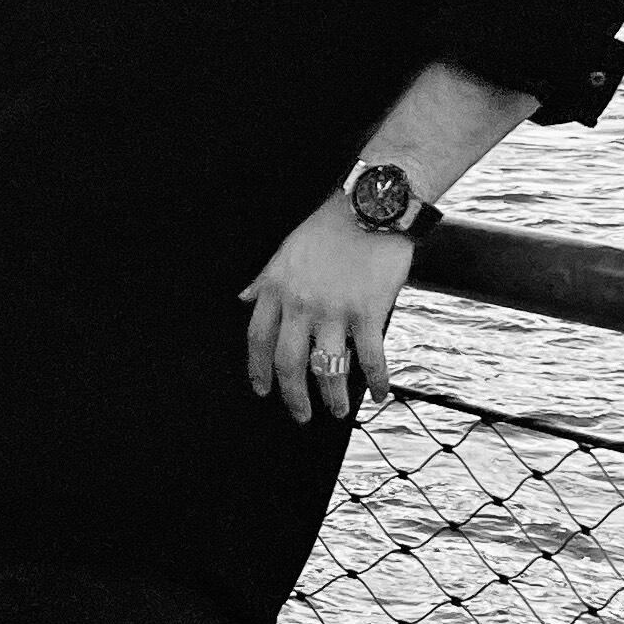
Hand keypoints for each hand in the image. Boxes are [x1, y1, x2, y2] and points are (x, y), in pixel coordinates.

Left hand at [240, 202, 412, 424]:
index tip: (263, 390)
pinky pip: (370, 357)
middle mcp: (301, 304)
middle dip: (293, 396)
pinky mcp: (367, 312)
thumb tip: (244, 299)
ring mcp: (334, 310)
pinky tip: (379, 393)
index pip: (258, 340)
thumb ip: (264, 280)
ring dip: (333, 397)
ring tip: (337, 412)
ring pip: (328, 368)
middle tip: (300, 415)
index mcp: (277, 289)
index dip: (258, 370)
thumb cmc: (327, 227)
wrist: (369, 208)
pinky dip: (376, 380)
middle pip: (289, 363)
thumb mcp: (284, 250)